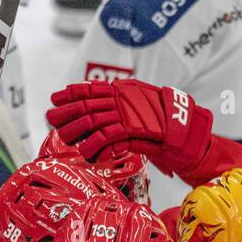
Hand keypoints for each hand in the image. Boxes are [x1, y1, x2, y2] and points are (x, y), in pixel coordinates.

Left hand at [47, 79, 212, 174]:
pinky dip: (96, 146)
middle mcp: (126, 100)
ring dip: (77, 130)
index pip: (94, 89)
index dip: (73, 93)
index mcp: (127, 92)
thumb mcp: (143, 114)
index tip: (56, 97)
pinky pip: (109, 138)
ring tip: (65, 138)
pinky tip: (88, 153)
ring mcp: (130, 114)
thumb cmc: (168, 129)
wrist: (190, 136)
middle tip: (52, 118)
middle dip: (68, 111)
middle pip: (89, 103)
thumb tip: (104, 123)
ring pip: (95, 120)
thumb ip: (124, 114)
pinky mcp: (136, 131)